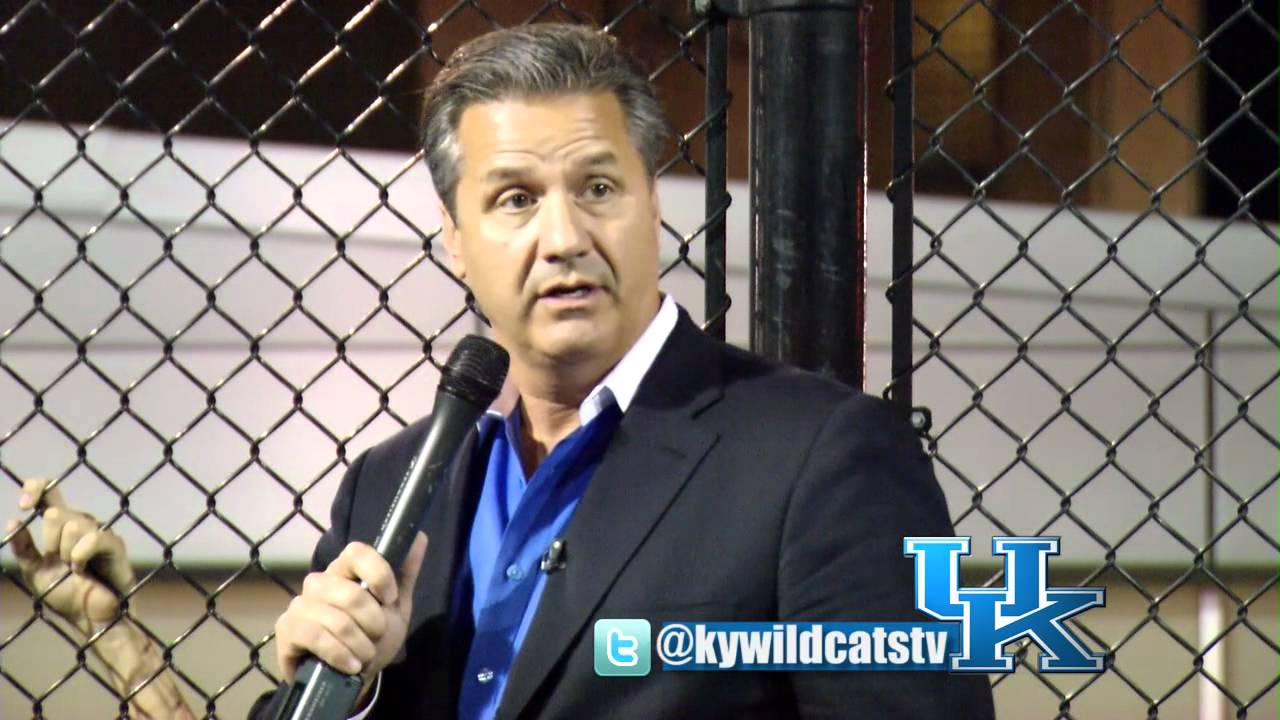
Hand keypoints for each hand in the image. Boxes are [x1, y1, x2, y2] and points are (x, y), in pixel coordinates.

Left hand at [6, 478, 134, 633]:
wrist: (89, 617)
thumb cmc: (66, 595)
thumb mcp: (35, 572)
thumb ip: (23, 548)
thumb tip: (13, 521)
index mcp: (60, 526)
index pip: (49, 492)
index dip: (36, 489)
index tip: (23, 506)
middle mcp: (80, 523)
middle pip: (56, 513)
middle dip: (50, 542)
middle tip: (59, 562)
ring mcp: (98, 532)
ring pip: (72, 525)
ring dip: (66, 554)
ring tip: (74, 570)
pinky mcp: (114, 544)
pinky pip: (92, 539)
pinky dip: (80, 557)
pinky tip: (83, 570)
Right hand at [274, 532, 427, 690]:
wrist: (348, 679)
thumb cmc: (371, 638)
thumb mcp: (396, 608)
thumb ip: (404, 574)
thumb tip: (419, 537)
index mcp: (344, 570)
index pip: (356, 551)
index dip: (378, 574)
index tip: (390, 598)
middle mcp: (318, 582)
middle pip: (350, 594)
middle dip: (373, 622)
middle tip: (377, 636)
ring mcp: (300, 605)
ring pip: (337, 620)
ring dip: (360, 645)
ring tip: (365, 655)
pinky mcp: (287, 630)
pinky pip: (316, 637)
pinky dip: (340, 654)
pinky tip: (350, 665)